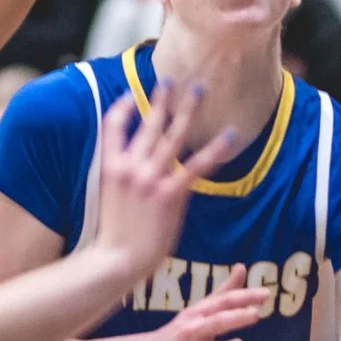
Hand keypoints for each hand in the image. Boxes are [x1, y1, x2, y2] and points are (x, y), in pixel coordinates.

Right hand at [86, 82, 241, 287]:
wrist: (116, 261)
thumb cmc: (115, 236)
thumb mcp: (110, 199)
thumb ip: (123, 179)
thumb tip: (136, 169)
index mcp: (110, 167)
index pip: (112, 124)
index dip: (123, 107)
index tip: (133, 96)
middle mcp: (130, 167)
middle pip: (148, 123)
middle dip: (160, 98)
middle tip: (171, 79)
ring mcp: (150, 179)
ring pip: (172, 135)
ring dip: (187, 109)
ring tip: (199, 90)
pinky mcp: (170, 194)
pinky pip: (197, 164)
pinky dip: (215, 148)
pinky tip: (230, 134)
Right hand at [136, 266, 273, 340]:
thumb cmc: (179, 332)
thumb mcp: (198, 310)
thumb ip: (222, 291)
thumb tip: (241, 267)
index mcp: (198, 314)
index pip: (222, 302)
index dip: (243, 297)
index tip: (265, 294)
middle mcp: (193, 331)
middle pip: (216, 323)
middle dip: (234, 318)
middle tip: (255, 314)